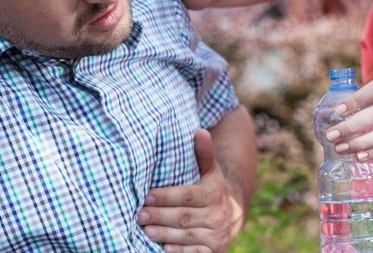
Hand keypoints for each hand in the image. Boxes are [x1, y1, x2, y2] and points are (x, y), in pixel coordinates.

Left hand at [138, 129, 242, 252]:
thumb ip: (204, 154)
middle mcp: (217, 215)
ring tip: (146, 230)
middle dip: (160, 216)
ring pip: (187, 235)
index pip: (188, 195)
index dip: (166, 196)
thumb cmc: (213, 190)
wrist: (233, 217)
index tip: (147, 195)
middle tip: (139, 214)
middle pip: (184, 216)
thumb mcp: (211, 172)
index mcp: (214, 194)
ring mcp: (216, 235)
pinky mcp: (213, 252)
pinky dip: (180, 251)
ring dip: (165, 233)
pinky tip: (164, 249)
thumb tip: (200, 131)